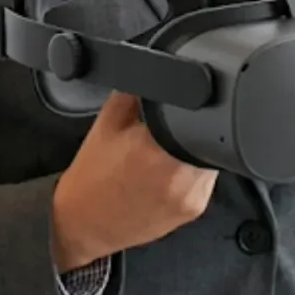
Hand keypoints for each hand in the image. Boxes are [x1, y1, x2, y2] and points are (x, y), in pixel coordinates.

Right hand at [50, 92, 217, 270]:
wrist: (82, 224)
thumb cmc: (92, 178)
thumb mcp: (107, 123)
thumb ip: (135, 91)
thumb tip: (157, 70)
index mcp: (156, 150)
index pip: (196, 115)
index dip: (192, 105)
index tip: (177, 108)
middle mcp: (179, 177)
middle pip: (209, 136)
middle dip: (193, 129)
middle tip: (166, 132)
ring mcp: (190, 197)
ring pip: (211, 158)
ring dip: (196, 150)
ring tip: (165, 154)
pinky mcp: (194, 210)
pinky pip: (205, 180)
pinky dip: (192, 172)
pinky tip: (168, 173)